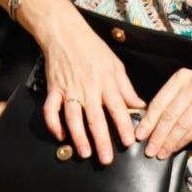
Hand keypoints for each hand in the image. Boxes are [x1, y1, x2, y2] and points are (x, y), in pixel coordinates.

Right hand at [39, 6, 146, 164]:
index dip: (124, 126)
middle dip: (102, 140)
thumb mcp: (116, 65)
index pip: (118, 108)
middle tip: (106, 158)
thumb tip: (140, 105)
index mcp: (106, 83)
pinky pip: (50, 110)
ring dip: (78, 137)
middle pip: (95, 118)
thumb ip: (127, 88)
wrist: (64, 33)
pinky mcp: (53, 89)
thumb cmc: (93, 48)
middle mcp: (88, 89)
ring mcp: (69, 90)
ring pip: (73, 117)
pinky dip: (53, 124)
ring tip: (85, 152)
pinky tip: (60, 136)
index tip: (130, 142)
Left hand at [135, 69, 191, 159]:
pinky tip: (174, 148)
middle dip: (157, 135)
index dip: (148, 120)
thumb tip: (149, 123)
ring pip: (181, 124)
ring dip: (169, 142)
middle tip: (148, 149)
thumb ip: (172, 100)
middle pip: (169, 115)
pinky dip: (182, 141)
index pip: (159, 101)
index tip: (139, 135)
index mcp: (180, 78)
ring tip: (160, 153)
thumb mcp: (189, 88)